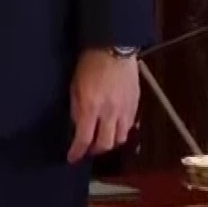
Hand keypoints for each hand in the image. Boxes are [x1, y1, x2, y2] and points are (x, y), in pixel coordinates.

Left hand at [67, 48, 138, 162]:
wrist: (114, 48)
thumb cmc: (90, 63)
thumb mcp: (75, 85)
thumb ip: (77, 108)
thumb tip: (78, 126)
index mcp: (91, 106)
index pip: (84, 138)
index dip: (77, 152)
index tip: (72, 158)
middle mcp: (110, 112)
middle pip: (105, 144)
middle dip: (94, 151)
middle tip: (87, 150)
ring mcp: (125, 109)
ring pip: (120, 139)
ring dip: (109, 143)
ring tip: (101, 139)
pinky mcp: (135, 105)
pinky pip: (129, 127)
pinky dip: (121, 132)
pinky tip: (114, 128)